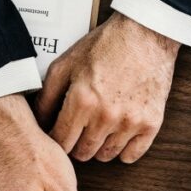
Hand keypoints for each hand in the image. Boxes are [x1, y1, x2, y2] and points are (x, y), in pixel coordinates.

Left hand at [35, 13, 179, 162]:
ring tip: (99, 129)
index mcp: (82, 100)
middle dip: (76, 145)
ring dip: (99, 147)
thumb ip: (47, 95)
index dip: (56, 140)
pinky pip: (131, 156)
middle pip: (82, 153)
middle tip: (79, 130)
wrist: (146, 34)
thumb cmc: (106, 45)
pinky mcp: (151, 123)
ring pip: (106, 156)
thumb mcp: (66, 64)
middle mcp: (106, 115)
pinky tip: (118, 134)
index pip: (61, 142)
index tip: (59, 134)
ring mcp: (130, 122)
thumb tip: (38, 121)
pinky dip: (123, 150)